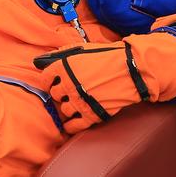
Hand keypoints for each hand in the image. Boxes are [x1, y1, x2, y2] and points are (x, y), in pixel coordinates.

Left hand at [33, 34, 175, 132]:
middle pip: (55, 95)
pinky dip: (70, 126)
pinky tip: (71, 124)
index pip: (45, 79)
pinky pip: (74, 126)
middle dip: (61, 93)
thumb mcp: (84, 49)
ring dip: (69, 107)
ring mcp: (80, 101)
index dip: (48, 81)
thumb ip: (63, 55)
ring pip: (65, 110)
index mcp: (64, 67)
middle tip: (69, 92)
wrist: (133, 70)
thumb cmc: (109, 57)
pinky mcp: (92, 115)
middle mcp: (69, 84)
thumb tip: (42, 60)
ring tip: (76, 103)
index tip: (51, 84)